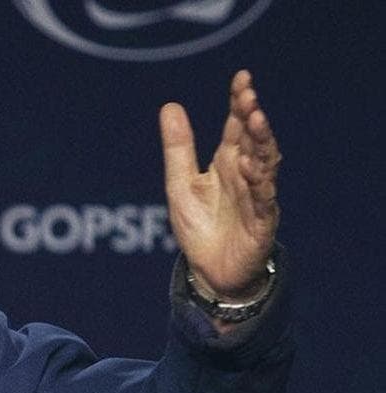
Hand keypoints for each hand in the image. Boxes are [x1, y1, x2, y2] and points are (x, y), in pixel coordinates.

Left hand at [160, 69, 280, 302]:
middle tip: (248, 95)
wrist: (209, 271)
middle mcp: (246, 175)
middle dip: (252, 117)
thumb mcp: (180, 183)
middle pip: (254, 140)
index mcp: (227, 162)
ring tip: (255, 120)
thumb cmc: (199, 225)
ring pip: (265, 164)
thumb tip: (170, 105)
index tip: (242, 78)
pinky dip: (258, 182)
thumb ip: (178, 148)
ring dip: (261, 142)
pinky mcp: (261, 223)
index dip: (240, 102)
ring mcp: (256, 197)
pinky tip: (250, 166)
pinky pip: (263, 199)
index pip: (236, 126)